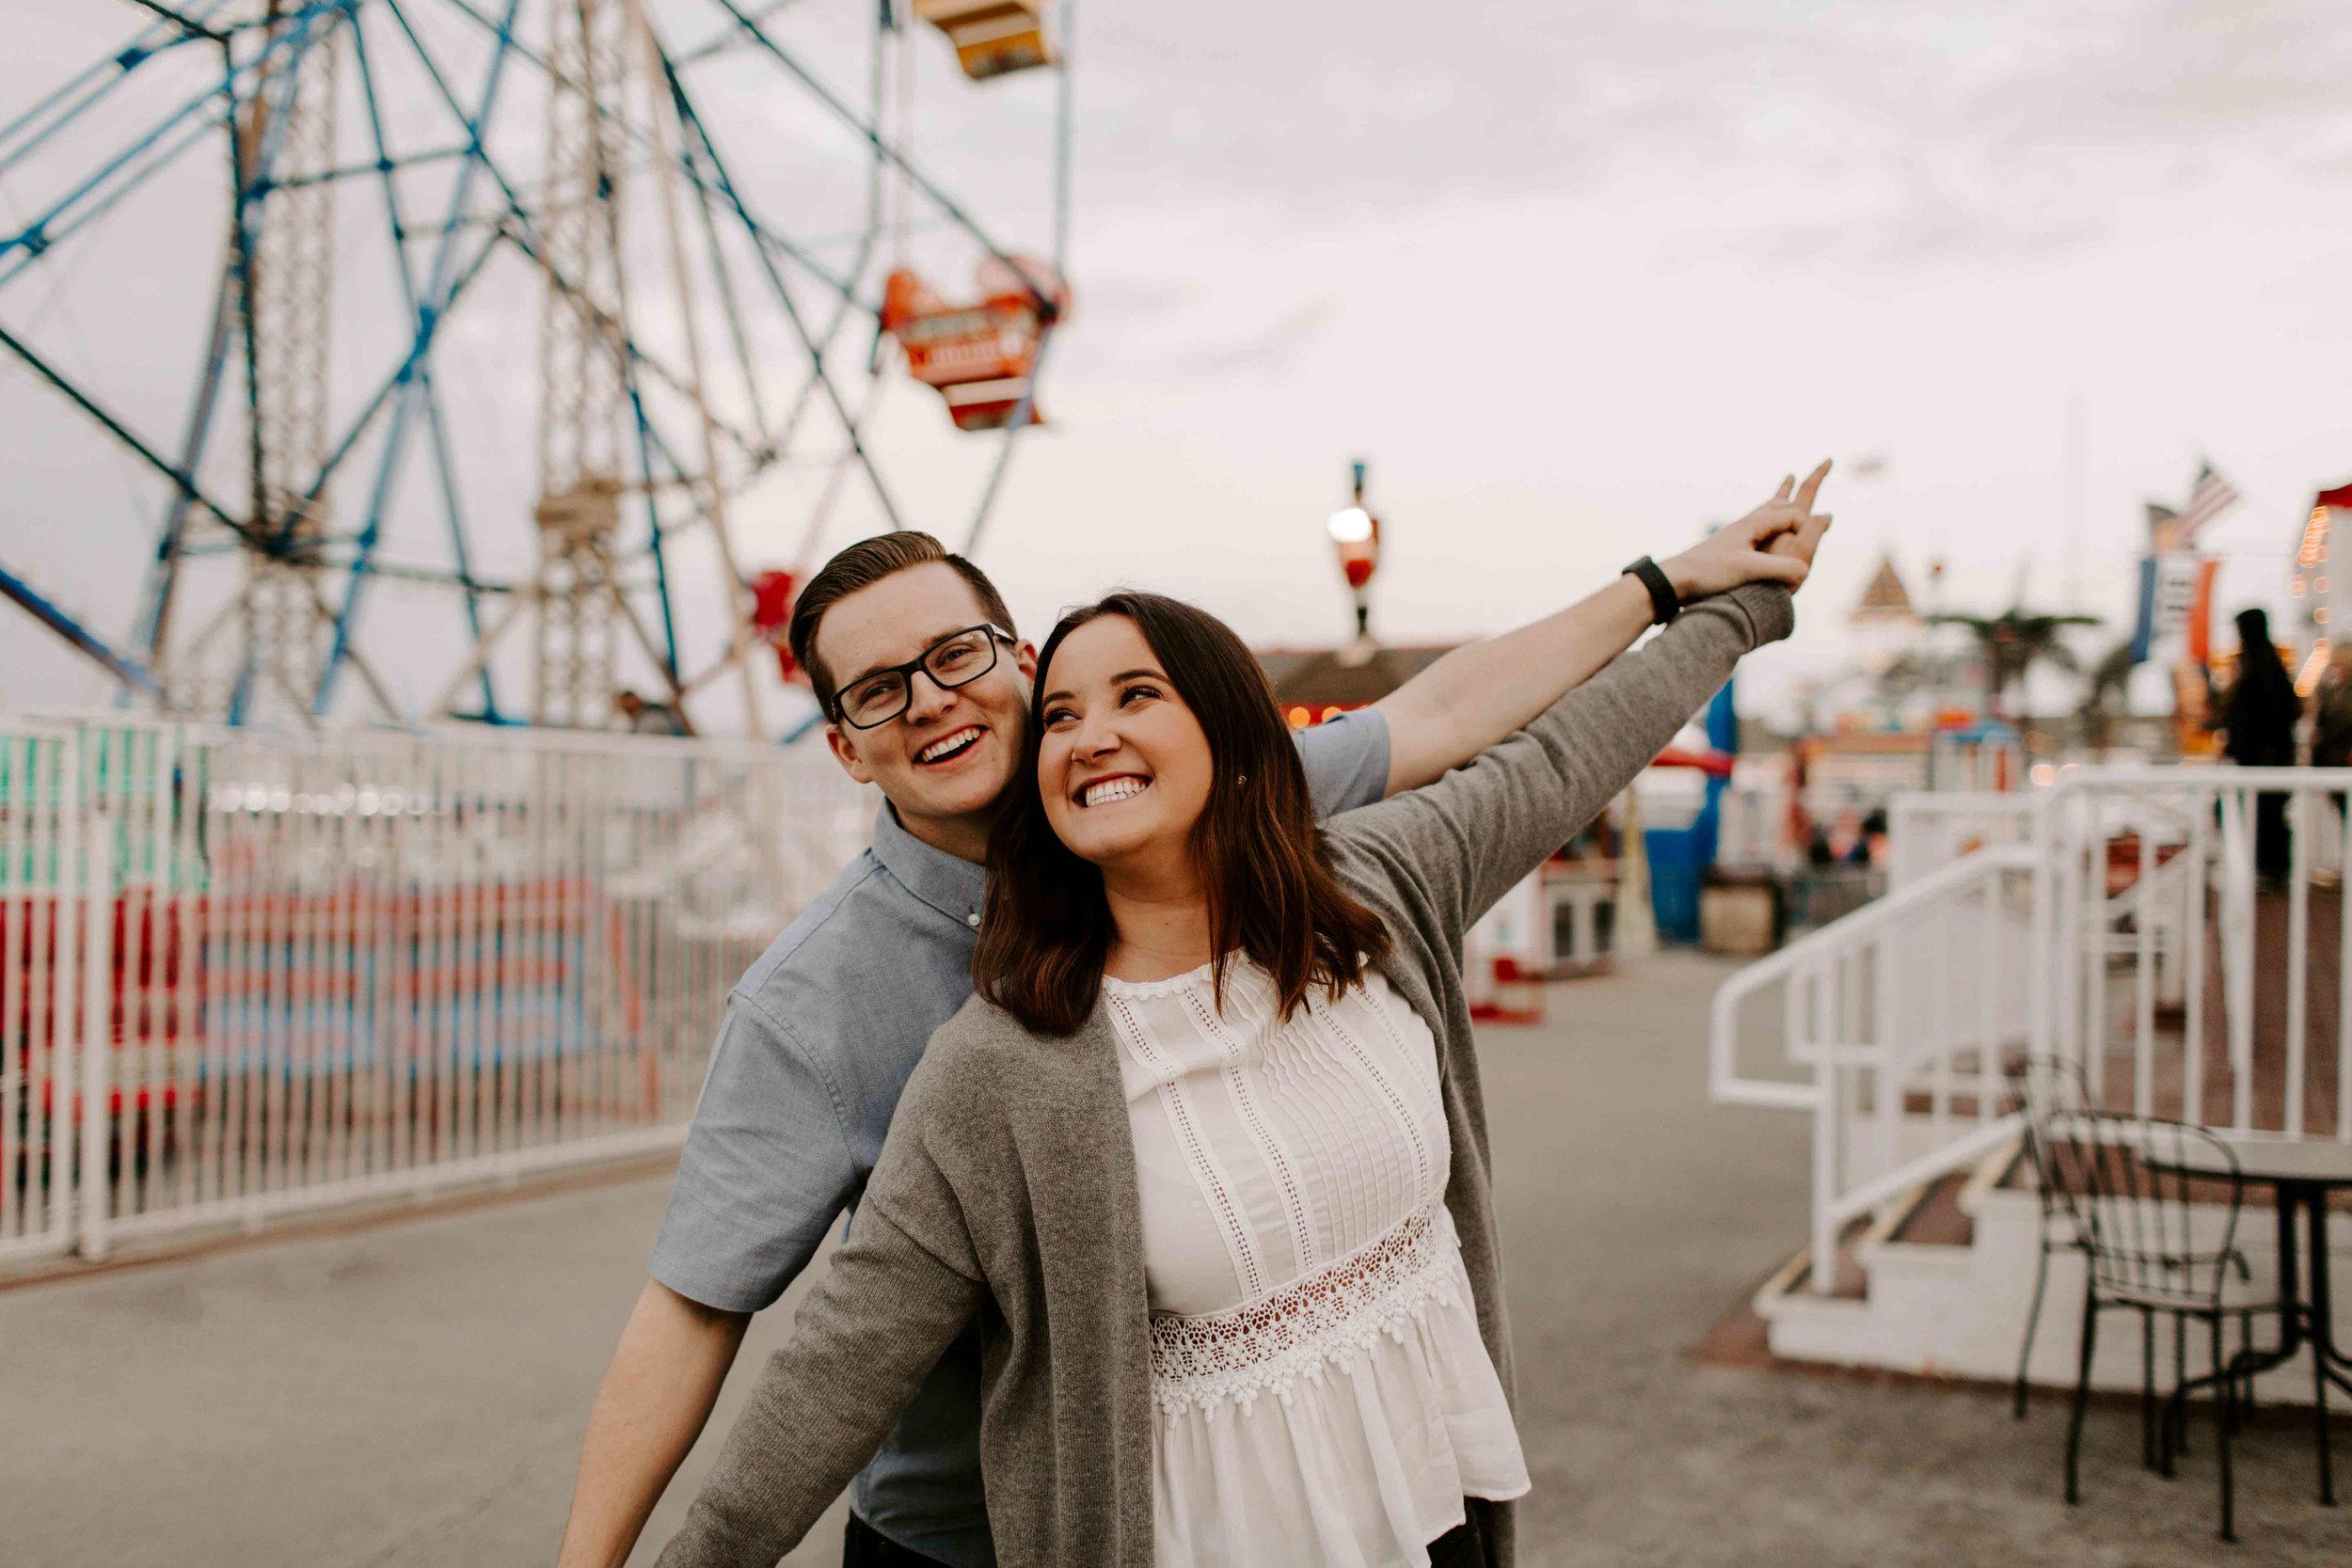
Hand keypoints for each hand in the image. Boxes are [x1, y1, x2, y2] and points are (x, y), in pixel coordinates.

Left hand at [1660, 460, 1833, 598]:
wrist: (1672, 580)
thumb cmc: (1707, 573)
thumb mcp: (1747, 571)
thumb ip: (1779, 569)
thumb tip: (1805, 572)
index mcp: (1753, 524)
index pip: (1793, 515)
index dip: (1808, 528)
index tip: (1809, 552)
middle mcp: (1746, 524)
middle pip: (1781, 500)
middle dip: (1806, 484)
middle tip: (1827, 462)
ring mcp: (1736, 534)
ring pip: (1766, 509)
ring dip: (1783, 495)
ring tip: (1788, 482)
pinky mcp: (1728, 547)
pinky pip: (1755, 525)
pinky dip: (1767, 517)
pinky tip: (1760, 524)